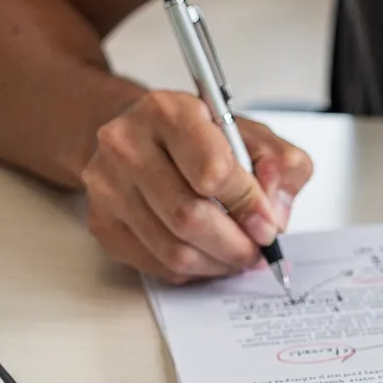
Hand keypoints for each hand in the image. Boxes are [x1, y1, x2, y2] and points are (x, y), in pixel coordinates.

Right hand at [80, 90, 312, 282]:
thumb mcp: (251, 134)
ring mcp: (107, 186)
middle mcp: (127, 144)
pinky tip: (208, 255)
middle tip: (255, 249)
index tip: (267, 223)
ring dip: (216, 262)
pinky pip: (156, 265)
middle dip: (235, 244)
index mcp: (168, 112)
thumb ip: (281, 165)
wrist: (139, 136)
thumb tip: (274, 215)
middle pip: (188, 216)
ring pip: (173, 250)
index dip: (248, 205)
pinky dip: (193, 270)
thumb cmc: (197, 137)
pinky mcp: (102, 222)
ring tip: (236, 254)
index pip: (212, 170)